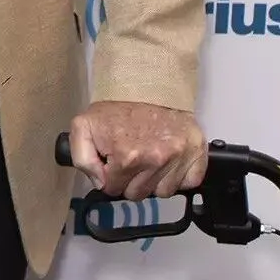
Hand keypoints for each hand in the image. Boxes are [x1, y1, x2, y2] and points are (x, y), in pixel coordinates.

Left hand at [69, 101, 207, 200]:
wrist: (148, 85)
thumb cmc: (117, 108)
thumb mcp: (84, 127)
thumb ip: (82, 160)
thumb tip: (100, 183)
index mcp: (128, 157)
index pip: (113, 190)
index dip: (110, 178)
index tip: (113, 163)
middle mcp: (157, 160)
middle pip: (138, 194)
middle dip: (131, 180)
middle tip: (131, 159)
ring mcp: (180, 157)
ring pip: (163, 192)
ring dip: (155, 180)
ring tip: (150, 158)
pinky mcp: (197, 153)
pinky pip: (189, 182)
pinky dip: (179, 177)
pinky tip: (169, 162)